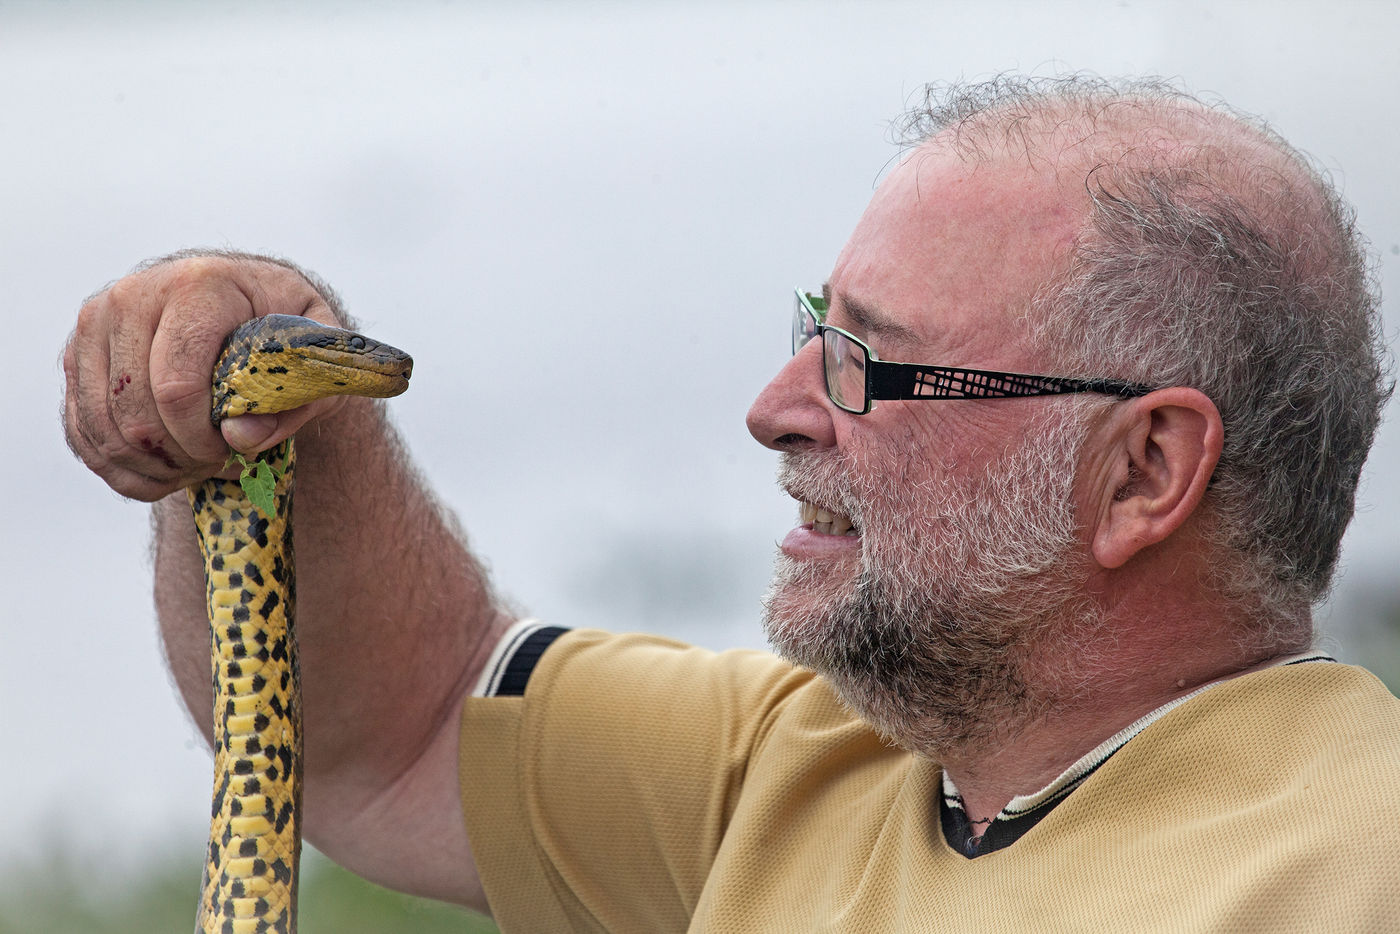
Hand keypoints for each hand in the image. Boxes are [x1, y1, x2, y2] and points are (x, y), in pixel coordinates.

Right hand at [62, 251, 347, 500]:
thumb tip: (240, 439)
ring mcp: (96, 324)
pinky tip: (166, 470)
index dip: (202, 439)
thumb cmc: (282, 330)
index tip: (234, 452)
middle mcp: (134, 296)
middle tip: (218, 464)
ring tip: (197, 466)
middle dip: (179, 457)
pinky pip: (83, 432)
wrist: (245, 301)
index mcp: (198, 286)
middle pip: (135, 413)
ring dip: (152, 466)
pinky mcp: (77, 353)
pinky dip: (123, 467)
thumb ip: (293, 401)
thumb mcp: (313, 358)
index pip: (177, 387)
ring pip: (104, 428)